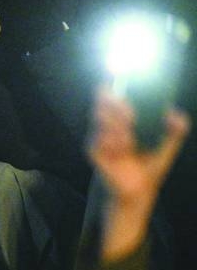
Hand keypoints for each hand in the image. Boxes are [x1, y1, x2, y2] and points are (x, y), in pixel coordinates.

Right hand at [89, 89, 189, 260]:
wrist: (139, 191)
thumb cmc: (150, 167)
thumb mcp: (167, 146)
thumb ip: (175, 130)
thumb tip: (175, 113)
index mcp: (124, 120)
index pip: (113, 96)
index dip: (112, 86)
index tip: (116, 78)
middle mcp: (108, 125)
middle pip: (103, 103)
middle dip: (115, 104)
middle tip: (130, 111)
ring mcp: (99, 138)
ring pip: (100, 119)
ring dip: (115, 123)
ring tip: (129, 135)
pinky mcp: (94, 152)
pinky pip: (98, 140)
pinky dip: (111, 141)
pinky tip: (123, 147)